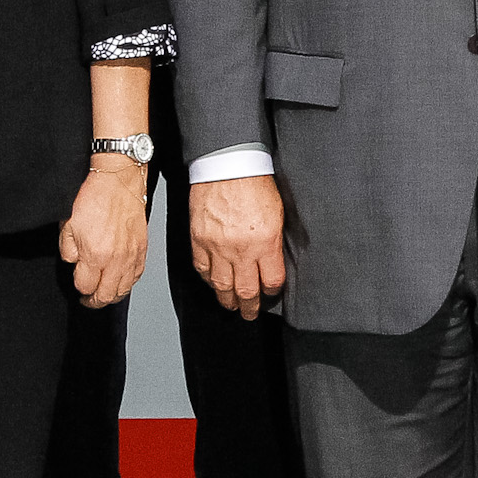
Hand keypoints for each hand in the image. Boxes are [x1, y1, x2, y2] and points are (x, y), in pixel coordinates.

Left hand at [62, 155, 151, 308]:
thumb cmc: (93, 197)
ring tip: (104, 293)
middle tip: (89, 300)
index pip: (85, 286)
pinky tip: (120, 281)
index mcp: (94, 255)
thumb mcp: (67, 224)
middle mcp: (115, 260)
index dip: (79, 288)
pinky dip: (127, 283)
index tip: (77, 282)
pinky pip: (136, 276)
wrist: (118, 181)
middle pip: (106, 295)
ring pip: (123, 290)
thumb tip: (74, 263)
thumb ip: (67, 249)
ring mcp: (131, 256)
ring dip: (112, 296)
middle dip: (95, 301)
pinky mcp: (142, 249)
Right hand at [189, 175, 287, 318]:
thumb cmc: (255, 182)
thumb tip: (273, 263)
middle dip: (250, 307)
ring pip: (222, 286)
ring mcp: (217, 247)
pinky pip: (202, 270)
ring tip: (232, 306)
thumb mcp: (278, 213)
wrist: (227, 164)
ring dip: (227, 300)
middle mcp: (241, 250)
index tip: (271, 294)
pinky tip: (213, 284)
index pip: (271, 281)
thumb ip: (274, 242)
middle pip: (246, 291)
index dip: (273, 292)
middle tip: (250, 313)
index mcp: (265, 242)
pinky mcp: (199, 240)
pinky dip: (208, 280)